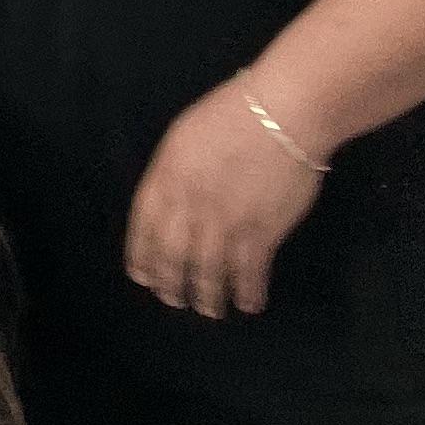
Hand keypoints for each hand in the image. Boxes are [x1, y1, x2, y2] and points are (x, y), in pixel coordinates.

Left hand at [124, 81, 326, 318]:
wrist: (281, 114)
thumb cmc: (230, 115)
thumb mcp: (184, 136)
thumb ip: (172, 172)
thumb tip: (169, 204)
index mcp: (168, 175)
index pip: (144, 225)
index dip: (142, 255)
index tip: (142, 276)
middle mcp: (191, 203)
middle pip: (173, 255)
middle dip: (170, 283)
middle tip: (174, 300)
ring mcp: (226, 221)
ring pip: (208, 272)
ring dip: (207, 296)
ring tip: (209, 309)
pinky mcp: (262, 233)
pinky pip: (249, 273)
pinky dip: (247, 292)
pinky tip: (247, 303)